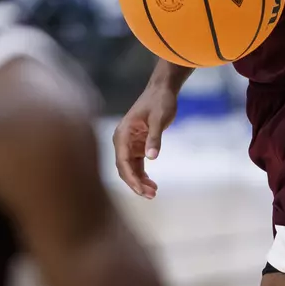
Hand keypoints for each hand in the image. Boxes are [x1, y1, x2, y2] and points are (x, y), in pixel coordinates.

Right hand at [113, 71, 179, 198]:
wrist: (162, 90)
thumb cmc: (160, 101)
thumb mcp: (160, 119)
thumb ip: (155, 137)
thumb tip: (151, 157)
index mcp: (122, 134)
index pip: (122, 161)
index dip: (131, 178)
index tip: (141, 190)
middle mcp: (122, 140)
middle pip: (124, 168)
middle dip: (135, 183)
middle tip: (151, 195)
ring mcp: (129, 144)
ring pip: (130, 168)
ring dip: (140, 181)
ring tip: (153, 193)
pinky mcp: (137, 145)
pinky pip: (137, 164)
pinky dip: (143, 175)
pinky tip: (152, 184)